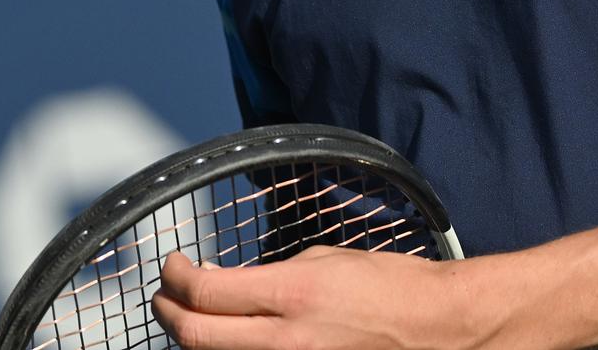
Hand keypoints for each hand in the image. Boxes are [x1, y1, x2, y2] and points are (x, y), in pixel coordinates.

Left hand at [151, 247, 490, 349]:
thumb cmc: (390, 286)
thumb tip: (235, 283)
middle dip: (168, 310)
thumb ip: (275, 274)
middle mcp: (287, 338)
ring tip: (190, 317)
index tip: (173, 264)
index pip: (207, 292)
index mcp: (294, 292)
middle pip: (196, 335)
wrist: (434, 328)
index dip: (176, 277)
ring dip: (194, 336)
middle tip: (164, 293)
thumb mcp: (327, 260)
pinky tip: (230, 337)